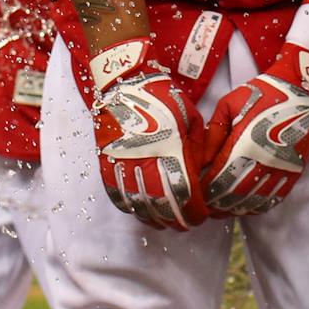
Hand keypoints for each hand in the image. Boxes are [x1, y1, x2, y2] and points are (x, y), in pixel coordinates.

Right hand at [89, 37, 206, 230]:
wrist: (123, 83)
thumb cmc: (162, 98)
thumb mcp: (191, 118)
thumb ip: (198, 147)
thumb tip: (202, 172)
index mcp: (170, 148)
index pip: (184, 192)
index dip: (194, 210)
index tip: (201, 216)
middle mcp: (145, 160)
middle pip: (161, 205)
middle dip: (177, 219)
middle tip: (186, 225)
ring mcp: (123, 164)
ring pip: (139, 204)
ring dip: (155, 218)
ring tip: (166, 222)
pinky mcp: (106, 163)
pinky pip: (117, 195)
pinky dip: (131, 208)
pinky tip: (143, 211)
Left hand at [200, 42, 308, 217]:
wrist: (304, 91)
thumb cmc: (263, 94)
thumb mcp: (229, 105)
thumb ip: (213, 133)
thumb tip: (202, 161)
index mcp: (244, 144)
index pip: (218, 179)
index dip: (204, 191)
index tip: (195, 193)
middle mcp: (263, 162)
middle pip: (234, 195)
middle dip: (215, 204)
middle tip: (204, 207)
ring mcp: (280, 171)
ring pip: (252, 201)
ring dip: (234, 209)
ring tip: (220, 209)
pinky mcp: (293, 174)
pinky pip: (272, 199)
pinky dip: (255, 207)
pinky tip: (244, 206)